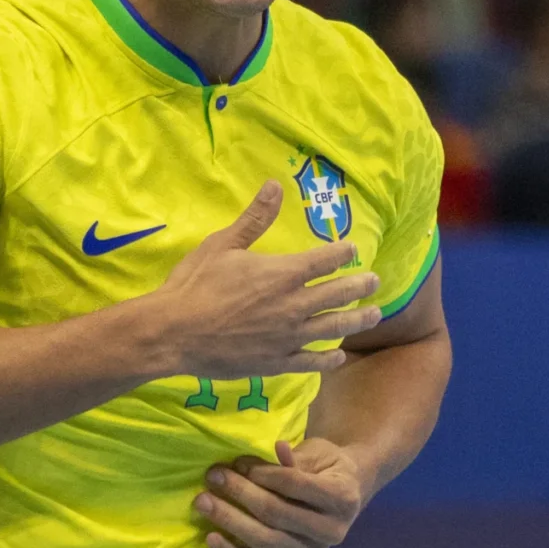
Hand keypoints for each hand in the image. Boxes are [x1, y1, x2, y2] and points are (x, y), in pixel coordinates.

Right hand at [145, 182, 380, 379]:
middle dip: (360, 286)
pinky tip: (339, 356)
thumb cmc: (194, 284)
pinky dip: (328, 358)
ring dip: (357, 320)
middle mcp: (293, 305)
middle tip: (375, 282)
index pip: (325, 260)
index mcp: (282, 273)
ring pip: (333, 327)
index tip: (353, 249)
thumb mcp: (223, 244)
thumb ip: (254, 218)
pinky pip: (311, 360)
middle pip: (338, 293)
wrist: (174, 332)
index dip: (343, 253)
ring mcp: (288, 337)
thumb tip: (275, 185)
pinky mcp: (276, 362)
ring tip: (375, 315)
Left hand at [195, 438, 368, 547]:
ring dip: (230, 521)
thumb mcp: (318, 453)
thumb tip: (276, 448)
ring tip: (203, 502)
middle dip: (240, 493)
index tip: (237, 462)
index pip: (295, 485)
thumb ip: (295, 457)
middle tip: (213, 476)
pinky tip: (210, 538)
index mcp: (343, 498)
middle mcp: (330, 531)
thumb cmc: (326, 467)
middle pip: (276, 514)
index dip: (263, 473)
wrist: (343, 494)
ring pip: (264, 540)